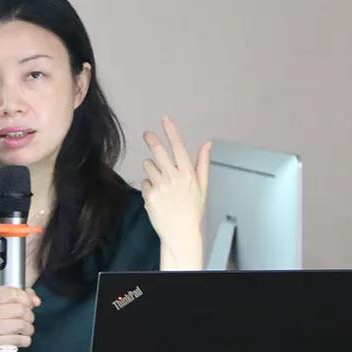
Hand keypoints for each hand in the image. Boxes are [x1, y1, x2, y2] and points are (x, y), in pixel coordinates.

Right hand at [0, 286, 41, 351]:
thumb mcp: (2, 304)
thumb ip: (21, 297)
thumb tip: (36, 300)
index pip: (13, 293)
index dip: (26, 298)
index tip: (29, 304)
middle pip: (20, 309)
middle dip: (29, 315)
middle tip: (28, 320)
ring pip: (21, 324)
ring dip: (29, 328)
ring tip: (27, 330)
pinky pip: (18, 339)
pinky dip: (25, 340)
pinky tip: (23, 339)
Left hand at [142, 115, 211, 268]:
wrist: (180, 232)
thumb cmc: (192, 210)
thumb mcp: (202, 186)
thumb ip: (202, 163)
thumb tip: (207, 143)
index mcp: (188, 174)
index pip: (179, 147)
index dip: (171, 131)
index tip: (165, 119)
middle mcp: (173, 177)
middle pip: (159, 152)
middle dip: (152, 140)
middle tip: (147, 134)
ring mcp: (160, 186)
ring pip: (148, 166)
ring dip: (151, 169)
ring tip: (161, 182)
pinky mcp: (149, 195)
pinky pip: (144, 182)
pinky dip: (149, 186)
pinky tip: (157, 196)